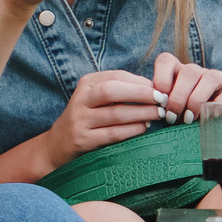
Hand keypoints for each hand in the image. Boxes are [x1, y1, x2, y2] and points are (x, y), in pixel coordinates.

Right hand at [41, 70, 165, 166]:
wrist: (58, 145)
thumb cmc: (89, 117)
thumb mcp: (98, 98)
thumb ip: (122, 90)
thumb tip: (155, 88)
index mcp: (87, 84)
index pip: (117, 76)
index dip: (140, 82)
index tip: (160, 88)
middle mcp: (81, 99)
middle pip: (112, 91)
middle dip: (141, 94)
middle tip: (162, 99)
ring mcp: (80, 120)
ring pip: (115, 114)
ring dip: (141, 113)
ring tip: (158, 114)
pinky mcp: (83, 140)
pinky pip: (113, 134)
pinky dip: (132, 130)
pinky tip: (144, 128)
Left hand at [151, 52, 221, 120]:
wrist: (209, 125)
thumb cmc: (180, 120)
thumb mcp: (167, 112)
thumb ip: (161, 107)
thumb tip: (154, 111)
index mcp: (177, 72)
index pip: (167, 61)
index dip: (161, 78)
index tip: (159, 100)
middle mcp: (197, 72)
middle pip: (189, 72)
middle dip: (178, 97)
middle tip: (171, 117)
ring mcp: (216, 79)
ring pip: (210, 78)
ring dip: (197, 100)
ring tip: (189, 119)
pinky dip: (221, 104)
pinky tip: (210, 117)